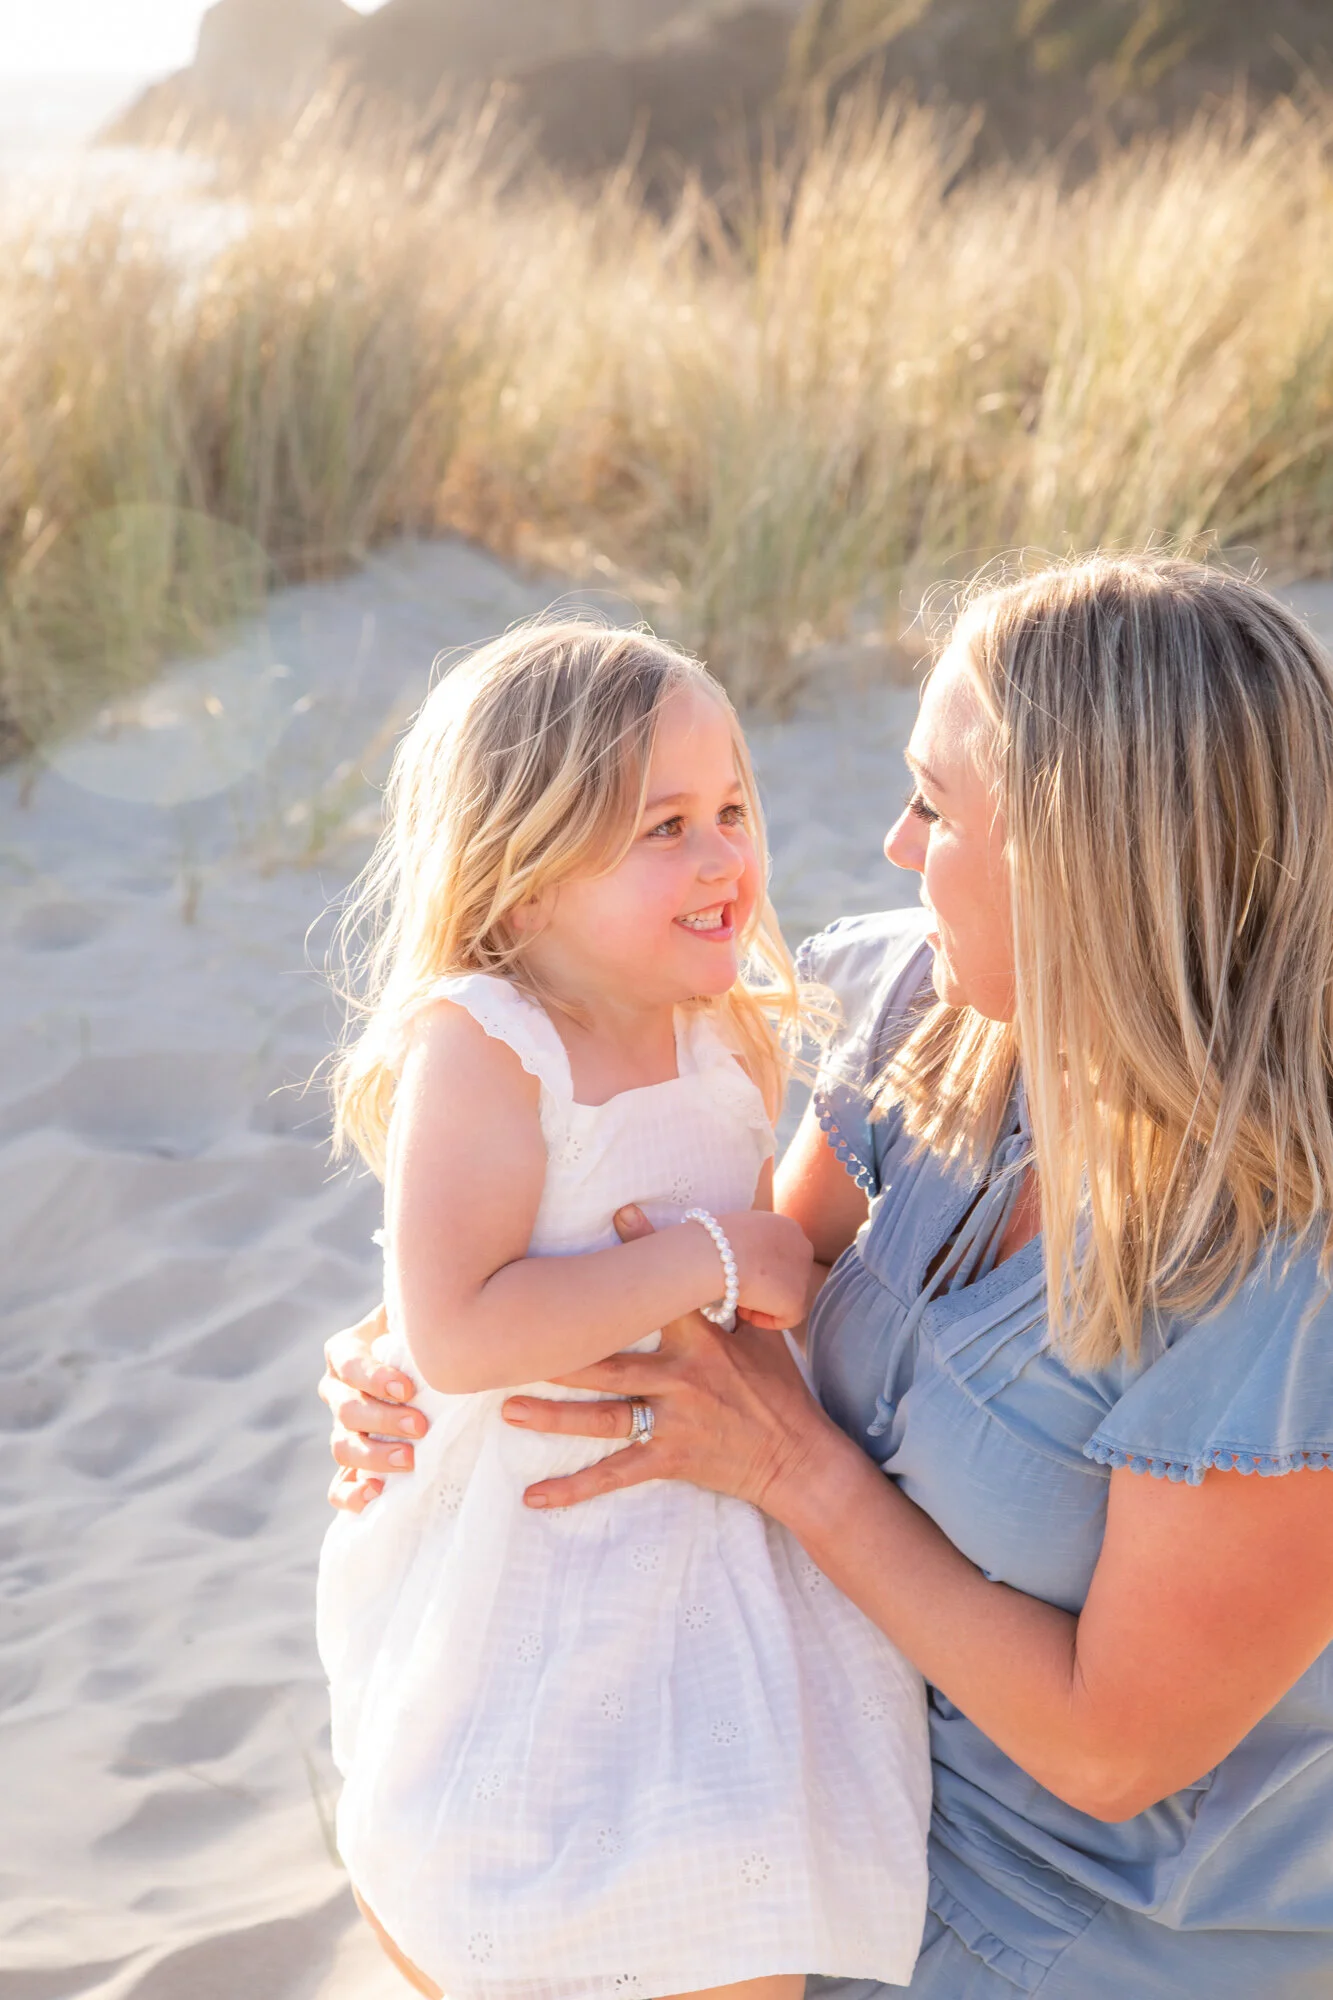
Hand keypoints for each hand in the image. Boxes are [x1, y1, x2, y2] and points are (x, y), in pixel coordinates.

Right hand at [320, 1303, 427, 1511]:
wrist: (430, 1366)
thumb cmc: (428, 1336)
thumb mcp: (421, 1318)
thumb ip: (426, 1312)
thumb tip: (455, 1308)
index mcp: (346, 1353)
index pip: (349, 1364)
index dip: (373, 1377)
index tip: (408, 1388)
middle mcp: (337, 1390)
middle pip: (346, 1409)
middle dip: (383, 1419)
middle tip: (420, 1425)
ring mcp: (343, 1429)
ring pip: (342, 1446)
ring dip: (373, 1455)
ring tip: (409, 1460)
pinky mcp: (352, 1463)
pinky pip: (339, 1487)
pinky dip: (352, 1494)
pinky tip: (376, 1494)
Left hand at [500, 1205, 844, 1517]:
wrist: (798, 1458)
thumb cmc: (779, 1390)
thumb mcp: (766, 1335)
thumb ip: (745, 1290)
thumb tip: (747, 1236)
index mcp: (704, 1342)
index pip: (671, 1291)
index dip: (650, 1250)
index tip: (619, 1214)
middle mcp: (682, 1379)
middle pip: (613, 1362)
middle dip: (564, 1353)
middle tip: (517, 1341)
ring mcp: (673, 1422)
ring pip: (604, 1417)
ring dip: (554, 1417)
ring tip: (508, 1408)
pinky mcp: (669, 1459)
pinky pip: (615, 1474)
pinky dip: (574, 1489)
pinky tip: (534, 1496)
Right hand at [714, 1208, 813, 1326]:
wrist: (719, 1254)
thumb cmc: (715, 1241)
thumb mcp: (736, 1231)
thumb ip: (748, 1242)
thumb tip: (739, 1256)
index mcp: (787, 1227)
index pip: (780, 1252)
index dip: (761, 1267)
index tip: (740, 1274)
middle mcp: (803, 1247)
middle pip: (788, 1274)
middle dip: (766, 1285)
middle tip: (740, 1291)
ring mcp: (803, 1274)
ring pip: (786, 1296)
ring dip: (764, 1302)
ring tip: (739, 1301)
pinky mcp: (797, 1299)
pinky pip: (786, 1318)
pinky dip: (765, 1319)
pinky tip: (744, 1311)